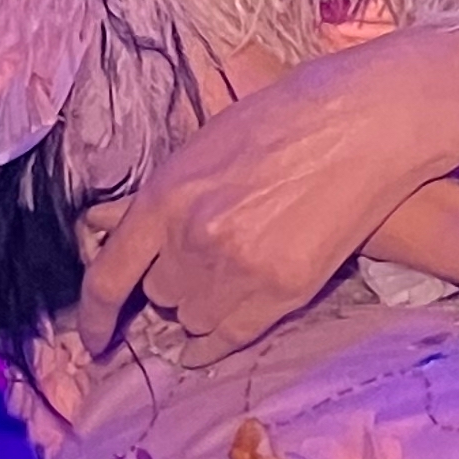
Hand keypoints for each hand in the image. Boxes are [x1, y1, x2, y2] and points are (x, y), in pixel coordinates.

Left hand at [77, 27, 458, 359]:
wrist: (363, 123)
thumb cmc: (287, 117)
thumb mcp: (205, 145)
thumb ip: (170, 198)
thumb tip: (137, 237)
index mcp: (162, 196)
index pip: (106, 278)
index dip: (94, 317)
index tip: (95, 337)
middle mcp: (190, 241)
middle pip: (159, 296)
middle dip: (173, 283)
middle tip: (201, 263)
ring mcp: (237, 270)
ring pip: (195, 318)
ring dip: (203, 306)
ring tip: (231, 279)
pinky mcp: (282, 291)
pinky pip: (232, 337)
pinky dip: (221, 341)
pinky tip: (222, 335)